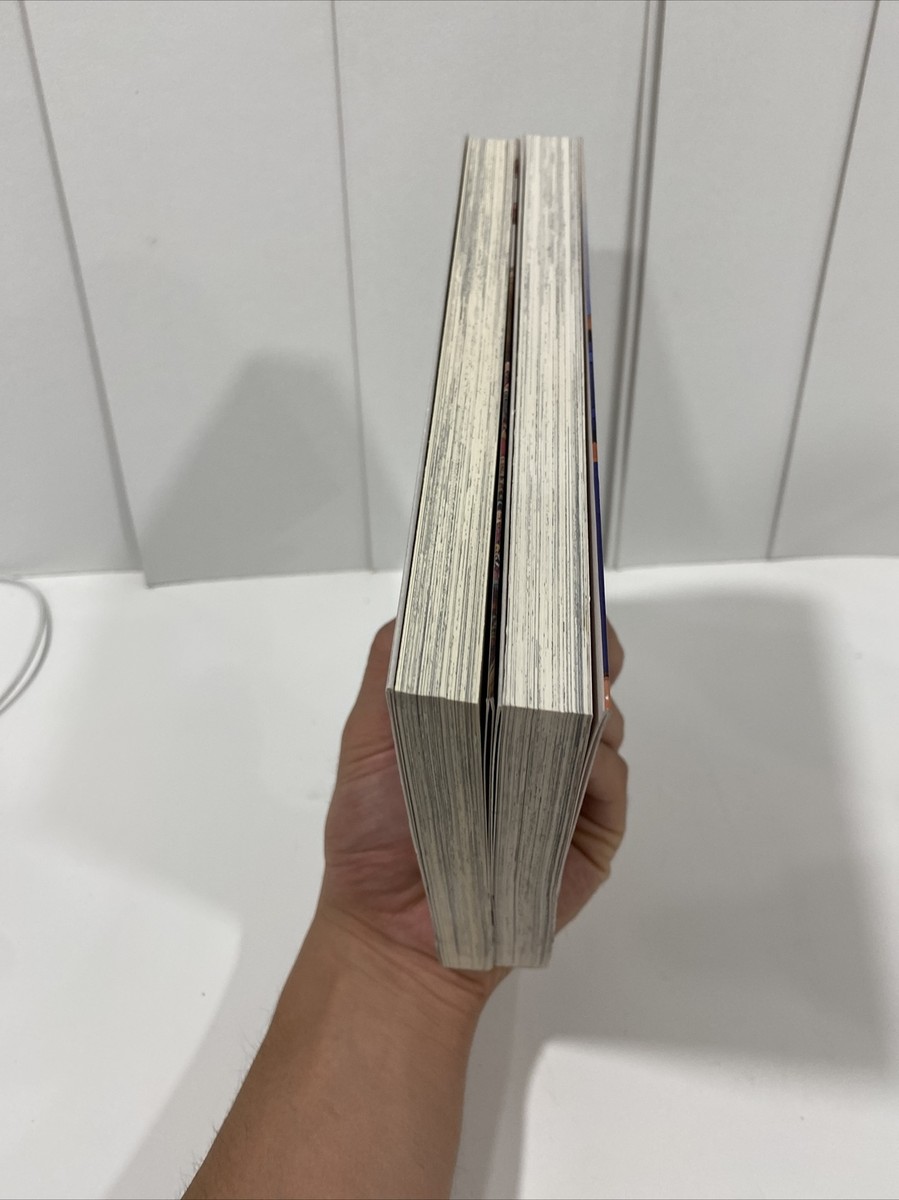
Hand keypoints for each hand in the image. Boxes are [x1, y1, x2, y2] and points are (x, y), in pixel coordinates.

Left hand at [318, 619, 626, 1000]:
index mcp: (482, 710)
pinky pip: (611, 776)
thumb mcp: (371, 732)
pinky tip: (572, 761)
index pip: (526, 648)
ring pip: (602, 717)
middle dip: (584, 646)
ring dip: (588, 701)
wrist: (398, 932)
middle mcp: (530, 738)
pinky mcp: (591, 828)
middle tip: (580, 632)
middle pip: (577, 674)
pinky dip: (597, 760)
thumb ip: (397, 663)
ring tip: (562, 703)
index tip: (547, 582)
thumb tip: (432, 596)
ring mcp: (565, 782)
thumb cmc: (376, 830)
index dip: (540, 615)